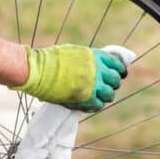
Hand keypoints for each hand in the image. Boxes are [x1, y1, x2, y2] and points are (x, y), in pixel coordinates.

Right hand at [11, 44, 128, 111]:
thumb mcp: (73, 53)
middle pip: (115, 81)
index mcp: (95, 56)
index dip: (120, 70)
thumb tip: (95, 66)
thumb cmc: (50, 60)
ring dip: (104, 96)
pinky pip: (98, 105)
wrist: (39, 71)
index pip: (116, 63)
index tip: (120, 74)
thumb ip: (87, 60)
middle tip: (105, 87)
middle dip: (112, 84)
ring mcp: (93, 85)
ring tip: (96, 97)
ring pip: (109, 95)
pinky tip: (88, 104)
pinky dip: (94, 105)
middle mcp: (97, 70)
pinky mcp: (86, 99)